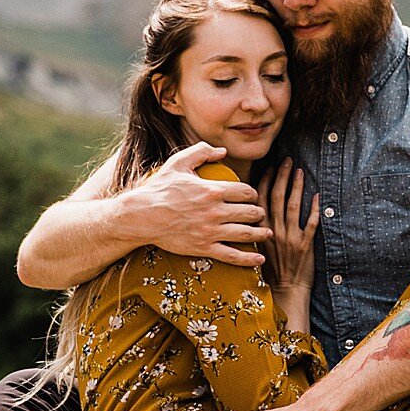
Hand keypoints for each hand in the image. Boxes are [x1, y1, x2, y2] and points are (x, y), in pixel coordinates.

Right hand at [130, 143, 267, 267]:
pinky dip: (248, 258)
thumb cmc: (159, 188)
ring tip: (267, 234)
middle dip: (259, 213)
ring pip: (245, 233)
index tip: (252, 197)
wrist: (142, 216)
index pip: (245, 192)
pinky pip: (231, 255)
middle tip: (261, 215)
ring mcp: (210, 231)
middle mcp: (215, 212)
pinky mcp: (204, 248)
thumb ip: (201, 152)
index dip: (253, 194)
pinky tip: (259, 259)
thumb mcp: (179, 162)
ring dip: (260, 234)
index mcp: (212, 190)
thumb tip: (222, 151)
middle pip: (249, 213)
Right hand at [261, 165, 317, 297]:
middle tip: (287, 161)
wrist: (284, 291)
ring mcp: (289, 238)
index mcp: (259, 231)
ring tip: (300, 172)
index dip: (266, 181)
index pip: (260, 200)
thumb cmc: (269, 271)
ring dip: (297, 187)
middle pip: (277, 198)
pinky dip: (315, 209)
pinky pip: (311, 223)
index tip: (271, 168)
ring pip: (293, 206)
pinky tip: (317, 196)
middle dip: (282, 177)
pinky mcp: (305, 245)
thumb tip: (252, 209)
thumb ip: (254, 228)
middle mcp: (273, 231)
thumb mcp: (254, 248)